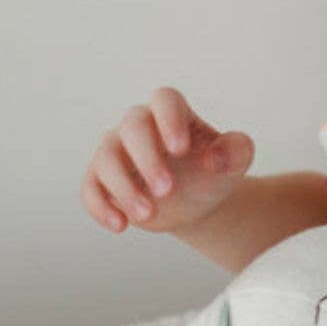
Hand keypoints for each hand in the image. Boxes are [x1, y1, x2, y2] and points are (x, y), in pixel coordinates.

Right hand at [80, 85, 253, 233]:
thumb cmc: (214, 172)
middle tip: (167, 190)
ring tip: (148, 215)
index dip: (169, 120)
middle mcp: (140, 125)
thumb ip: (237, 152)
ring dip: (124, 188)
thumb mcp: (235, 162)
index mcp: (174, 112)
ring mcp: (117, 150)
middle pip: (133, 128)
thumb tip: (215, 159)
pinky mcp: (101, 179)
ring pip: (106, 158)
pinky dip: (100, 206)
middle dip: (147, 160)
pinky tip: (121, 225)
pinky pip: (89, 187)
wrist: (198, 202)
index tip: (180, 149)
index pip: (164, 100)